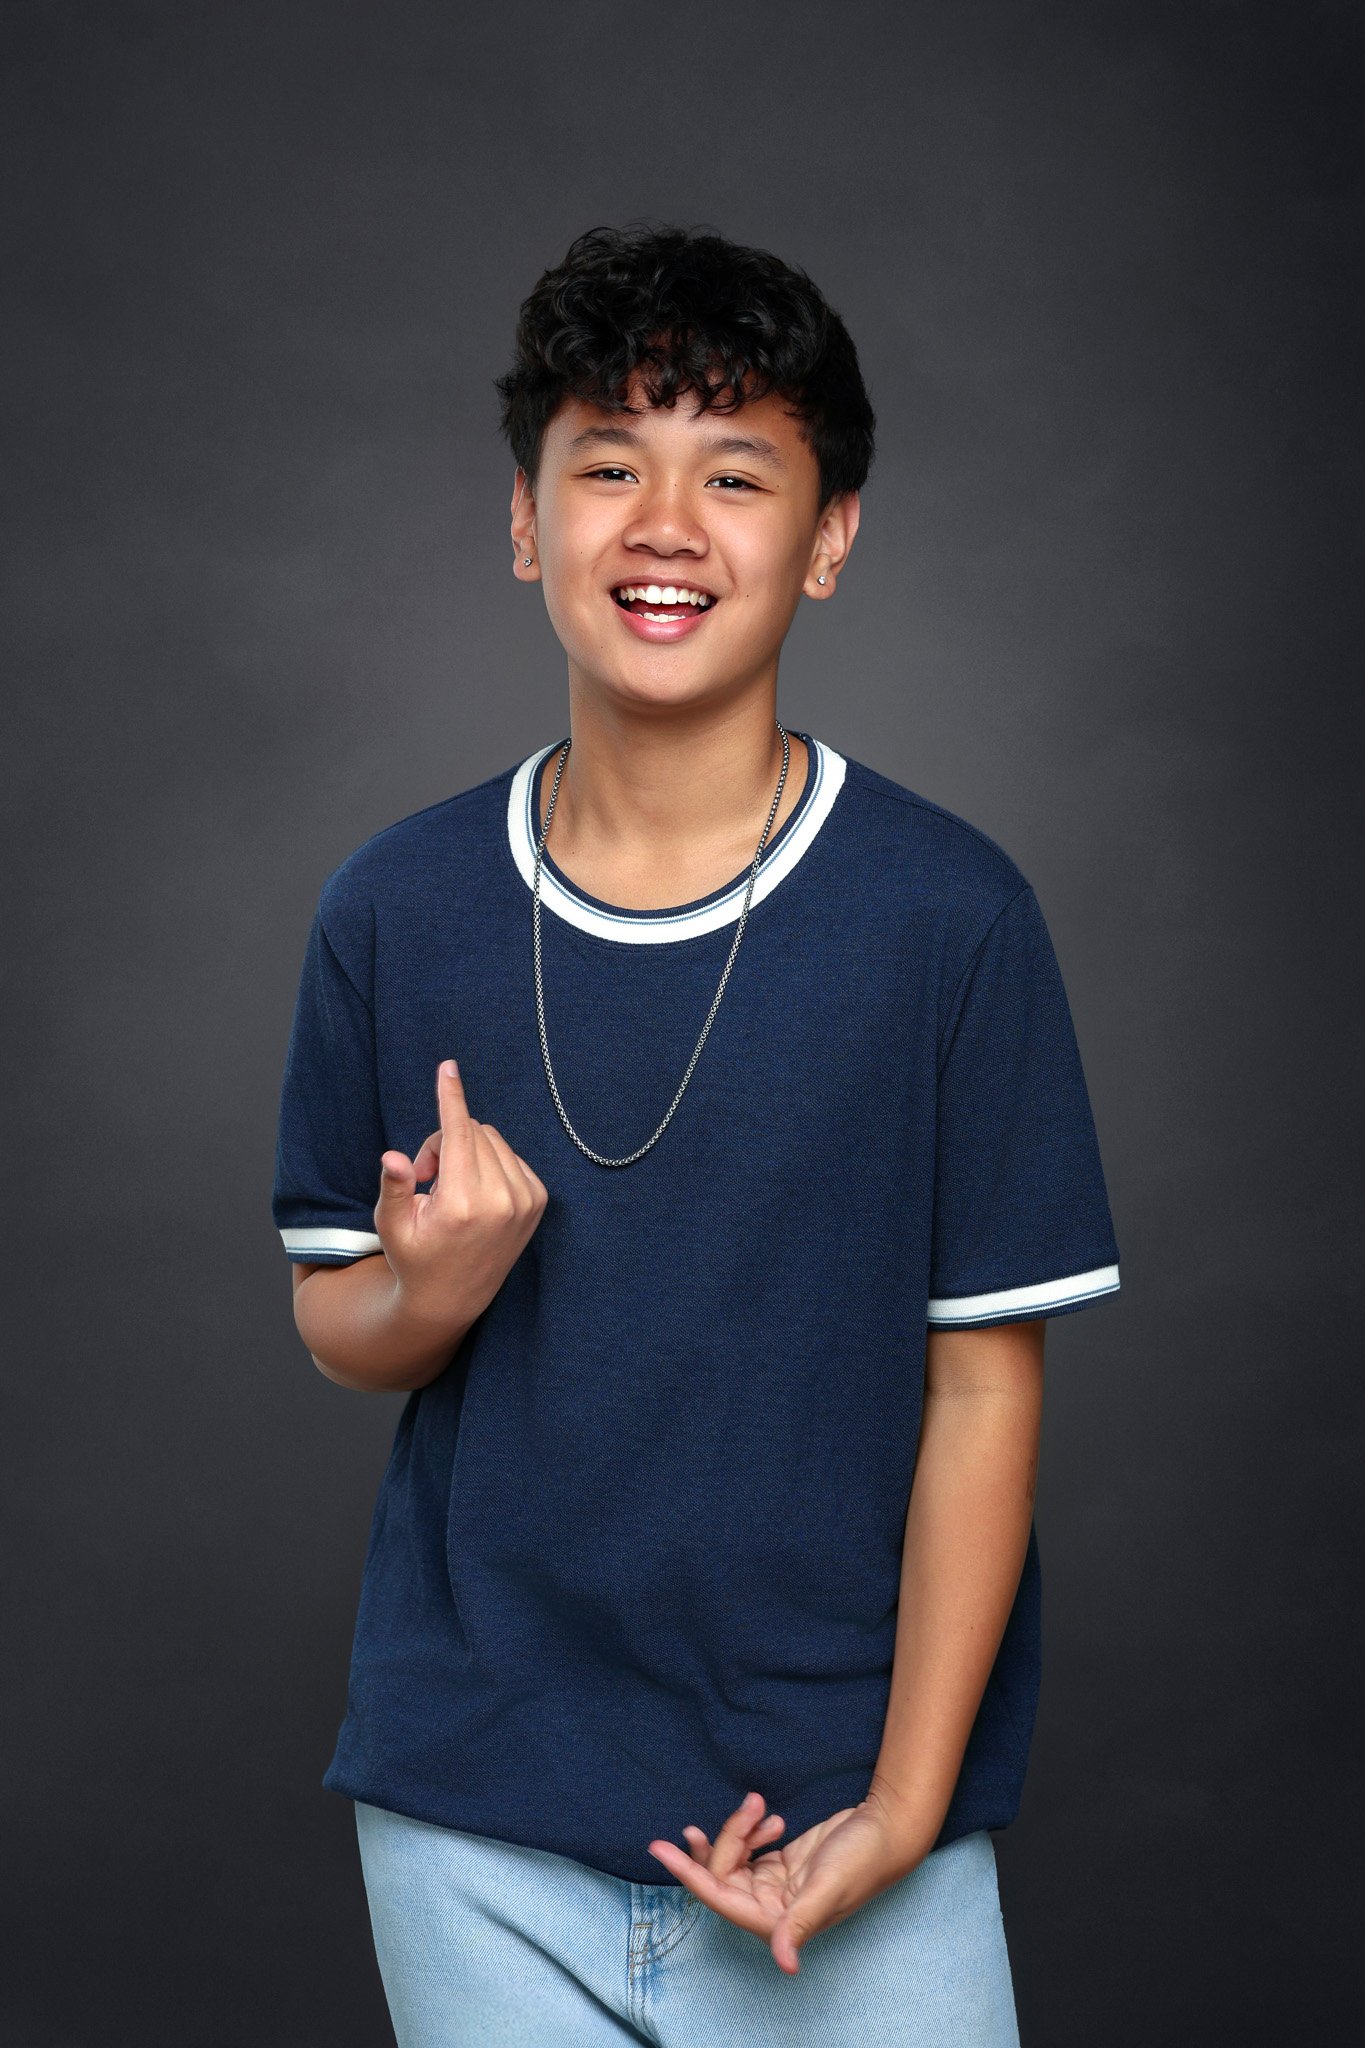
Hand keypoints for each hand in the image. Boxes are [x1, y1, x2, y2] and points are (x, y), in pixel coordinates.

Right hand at [374, 1059, 548, 1324]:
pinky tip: (475, 1193)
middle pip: (472, 1130)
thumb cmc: (414, 1257)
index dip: (450, 1097)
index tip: (448, 1067)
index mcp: (463, 1203)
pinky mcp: (538, 1201)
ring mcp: (525, 1200)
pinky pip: (510, 1155)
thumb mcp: (392, 1225)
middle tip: (425, 1176)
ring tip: (449, 1188)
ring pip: (491, 1139)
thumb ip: (394, 1186)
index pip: (458, 1132)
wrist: (452, 1298)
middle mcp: (501, 1200)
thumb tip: (393, 1157)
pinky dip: (489, 1161)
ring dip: (466, 1150)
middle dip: (443, 1140)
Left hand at [647, 1789, 933, 1973]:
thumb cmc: (862, 1861)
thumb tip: (785, 1964)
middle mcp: (770, 1908)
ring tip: (760, 1806)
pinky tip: (770, 1817)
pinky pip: (749, 1848)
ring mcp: (775, 1886)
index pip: (718, 1896)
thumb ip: (801, 1923)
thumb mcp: (828, 1888)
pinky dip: (753, 1828)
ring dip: (740, 1828)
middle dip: (727, 1838)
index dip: (687, 1873)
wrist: (885, 1830)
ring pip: (733, 1857)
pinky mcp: (781, 1866)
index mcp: (777, 1922)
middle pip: (723, 1871)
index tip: (658, 1848)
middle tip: (749, 1808)